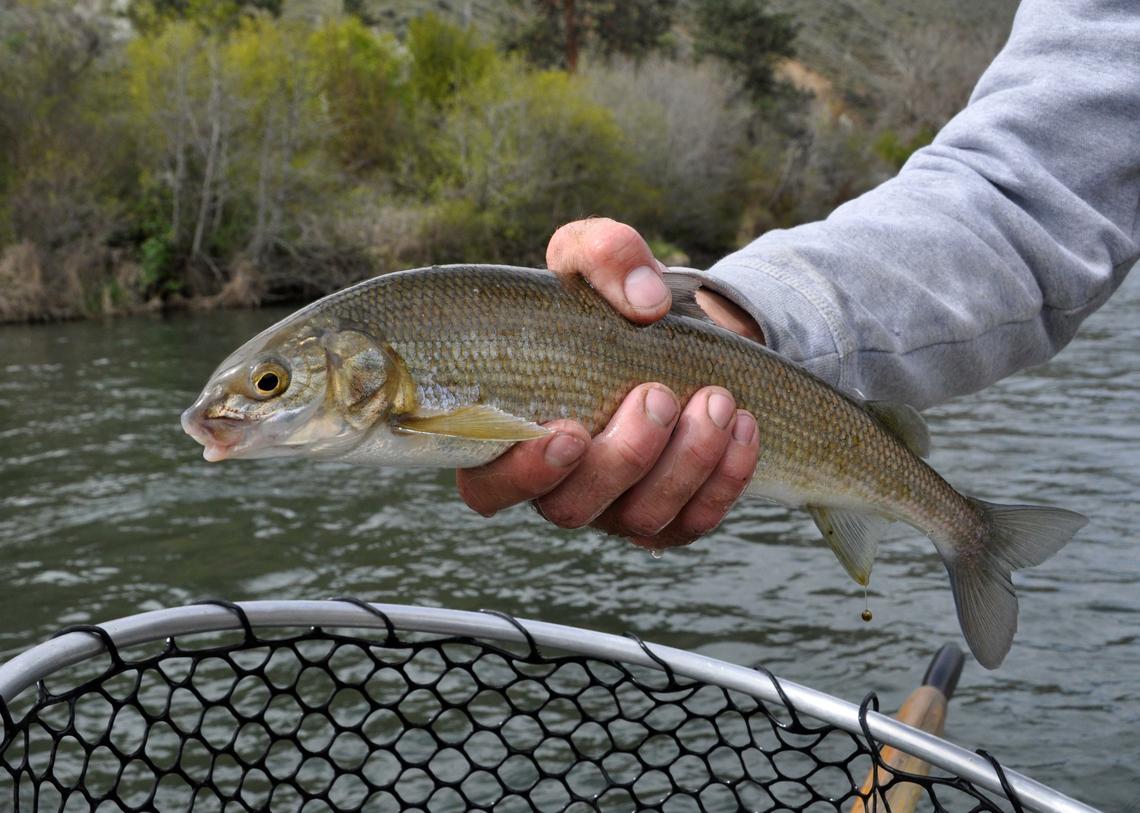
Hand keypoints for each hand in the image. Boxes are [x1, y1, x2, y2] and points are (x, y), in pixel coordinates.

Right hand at [456, 218, 761, 549]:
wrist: (678, 330)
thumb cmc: (610, 298)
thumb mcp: (596, 255)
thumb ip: (604, 254)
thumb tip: (645, 303)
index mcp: (512, 433)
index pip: (487, 487)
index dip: (523, 473)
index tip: (570, 431)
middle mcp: (556, 484)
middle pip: (571, 508)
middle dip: (624, 456)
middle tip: (658, 393)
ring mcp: (613, 509)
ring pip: (640, 520)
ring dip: (685, 463)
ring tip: (717, 398)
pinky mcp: (669, 518)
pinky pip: (694, 522)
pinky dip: (725, 478)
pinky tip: (743, 424)